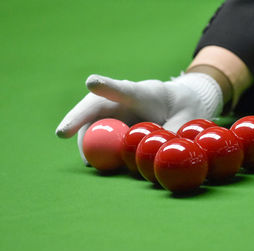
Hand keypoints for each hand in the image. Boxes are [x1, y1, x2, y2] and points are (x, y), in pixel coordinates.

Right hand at [55, 73, 222, 163]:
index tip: (92, 82)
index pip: (126, 89)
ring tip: (87, 160)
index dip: (109, 87)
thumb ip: (177, 130)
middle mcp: (123, 100)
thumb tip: (166, 149)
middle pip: (95, 105)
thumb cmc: (182, 107)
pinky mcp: (112, 125)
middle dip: (78, 117)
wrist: (176, 104)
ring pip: (92, 123)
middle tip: (63, 132)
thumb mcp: (188, 116)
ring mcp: (114, 112)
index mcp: (145, 93)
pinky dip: (94, 149)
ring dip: (84, 140)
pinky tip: (94, 162)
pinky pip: (98, 137)